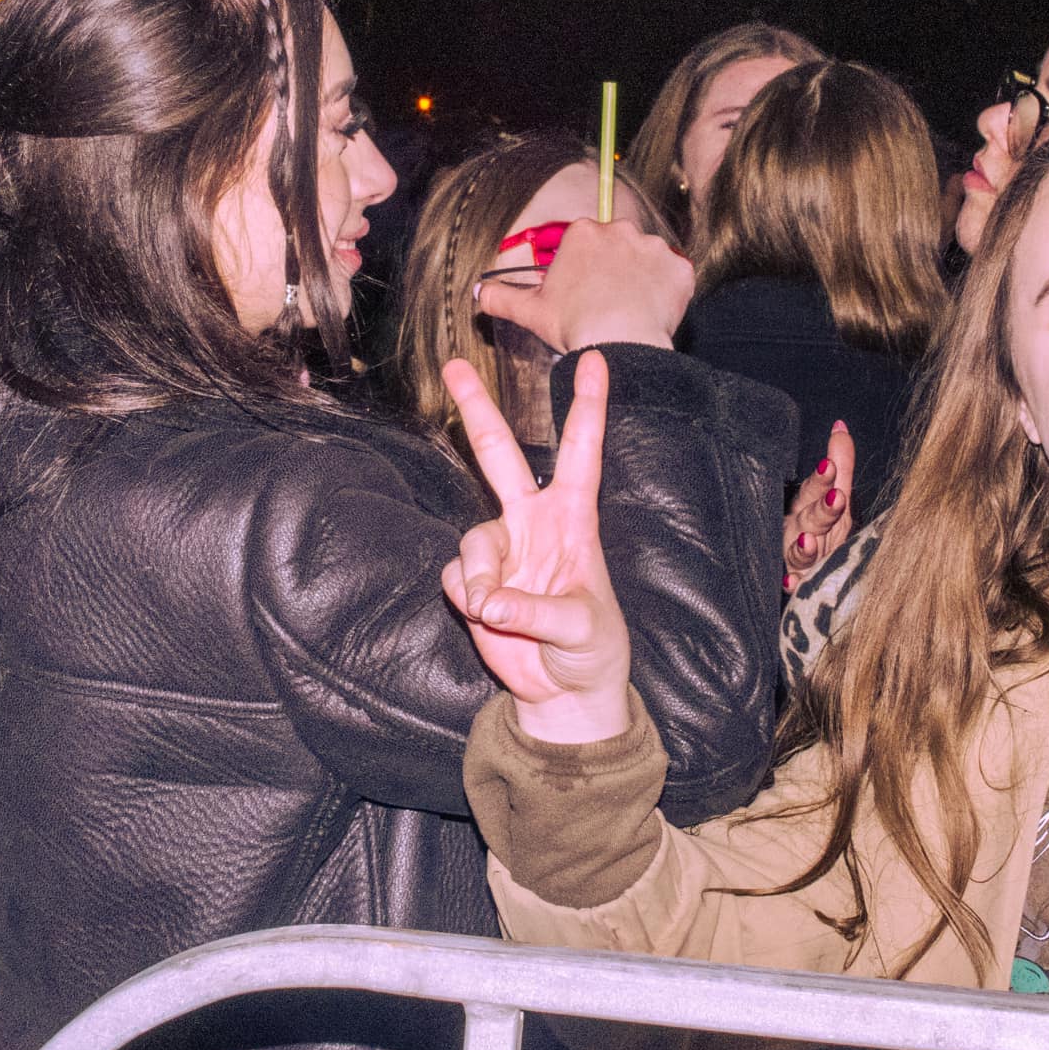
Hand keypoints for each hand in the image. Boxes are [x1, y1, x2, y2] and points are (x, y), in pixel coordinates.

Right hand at [442, 352, 632, 742]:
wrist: (563, 690)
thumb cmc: (591, 649)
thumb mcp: (583, 629)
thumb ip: (537, 613)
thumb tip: (488, 602)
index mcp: (574, 519)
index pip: (581, 453)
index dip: (587, 407)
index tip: (594, 359)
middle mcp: (534, 523)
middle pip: (500, 455)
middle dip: (477, 411)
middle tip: (454, 365)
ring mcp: (501, 550)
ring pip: (472, 538)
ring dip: (480, 578)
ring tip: (497, 612)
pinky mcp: (474, 581)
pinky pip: (457, 577)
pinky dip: (468, 599)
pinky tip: (488, 618)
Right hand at [475, 218, 693, 354]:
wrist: (620, 344)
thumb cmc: (575, 325)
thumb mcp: (530, 311)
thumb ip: (502, 298)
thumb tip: (480, 293)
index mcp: (584, 233)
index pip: (587, 243)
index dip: (586, 269)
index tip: (586, 291)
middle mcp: (621, 230)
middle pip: (618, 246)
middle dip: (615, 270)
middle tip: (609, 303)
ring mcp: (654, 248)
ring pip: (648, 260)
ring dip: (643, 279)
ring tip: (633, 310)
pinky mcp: (680, 268)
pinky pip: (676, 277)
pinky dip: (669, 293)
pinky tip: (656, 313)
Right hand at [783, 421, 854, 592]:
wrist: (807, 573)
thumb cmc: (824, 530)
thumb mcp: (835, 496)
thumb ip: (840, 462)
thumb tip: (841, 426)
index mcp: (810, 508)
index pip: (815, 489)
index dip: (822, 479)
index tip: (831, 466)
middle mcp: (799, 530)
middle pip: (808, 518)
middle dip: (820, 509)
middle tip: (836, 498)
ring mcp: (796, 560)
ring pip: (796, 552)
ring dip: (801, 547)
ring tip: (808, 540)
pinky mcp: (797, 585)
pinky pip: (793, 586)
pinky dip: (792, 584)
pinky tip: (792, 583)